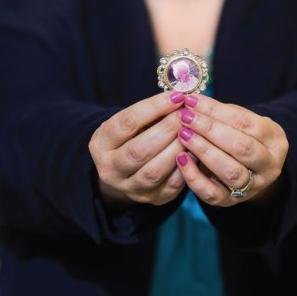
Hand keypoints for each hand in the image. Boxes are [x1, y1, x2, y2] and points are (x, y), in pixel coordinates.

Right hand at [89, 91, 186, 206]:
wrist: (126, 169)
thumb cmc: (132, 135)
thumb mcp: (130, 122)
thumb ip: (150, 112)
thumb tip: (180, 98)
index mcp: (101, 144)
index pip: (127, 123)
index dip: (154, 107)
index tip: (176, 96)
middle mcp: (111, 169)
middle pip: (139, 150)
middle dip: (167, 129)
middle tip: (186, 115)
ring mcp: (131, 188)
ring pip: (155, 171)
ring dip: (177, 148)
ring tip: (192, 131)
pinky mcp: (152, 199)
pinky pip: (171, 186)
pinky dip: (185, 168)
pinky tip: (195, 151)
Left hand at [173, 95, 287, 206]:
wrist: (249, 168)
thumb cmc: (241, 135)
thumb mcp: (240, 121)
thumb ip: (220, 113)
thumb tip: (191, 102)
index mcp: (275, 140)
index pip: (245, 123)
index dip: (216, 110)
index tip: (192, 100)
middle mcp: (269, 166)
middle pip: (241, 147)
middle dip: (210, 130)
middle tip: (186, 117)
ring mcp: (252, 187)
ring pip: (230, 171)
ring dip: (203, 150)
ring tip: (183, 134)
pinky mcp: (231, 202)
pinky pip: (212, 194)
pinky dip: (194, 177)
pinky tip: (181, 158)